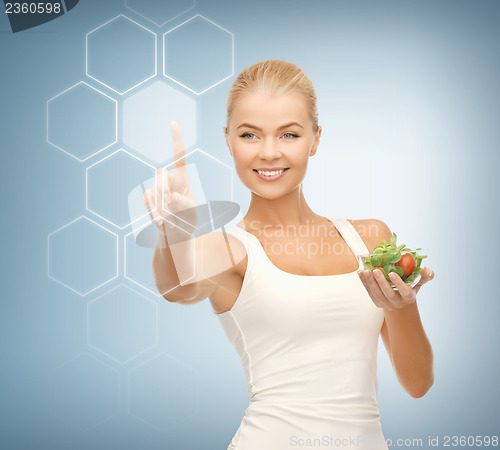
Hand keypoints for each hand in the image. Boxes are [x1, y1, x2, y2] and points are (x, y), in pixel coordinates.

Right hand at [142, 121, 197, 236]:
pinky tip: (162, 222)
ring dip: (164, 209)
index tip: (173, 123)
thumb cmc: (187, 220)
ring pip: (155, 191)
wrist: (175, 234)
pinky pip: (148, 201)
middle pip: (162, 176)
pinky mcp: (148, 197)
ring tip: (173, 221)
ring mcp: (157, 188)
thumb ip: (185, 204)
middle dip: (166, 192)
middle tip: (174, 209)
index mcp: (182, 178)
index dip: (176, 140)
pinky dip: (155, 213)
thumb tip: (173, 197)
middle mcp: (168, 179)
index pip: (179, 157)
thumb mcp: (191, 213)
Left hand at [357, 267, 434, 310]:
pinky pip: (369, 292)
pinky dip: (364, 283)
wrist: (400, 306)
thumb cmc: (409, 290)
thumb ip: (424, 277)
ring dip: (369, 282)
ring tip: (365, 271)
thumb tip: (428, 270)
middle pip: (387, 293)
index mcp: (408, 297)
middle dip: (381, 282)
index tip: (392, 273)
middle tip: (375, 270)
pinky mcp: (377, 302)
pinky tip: (360, 273)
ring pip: (376, 293)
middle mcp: (396, 302)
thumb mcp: (418, 285)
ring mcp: (385, 303)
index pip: (404, 291)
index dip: (398, 283)